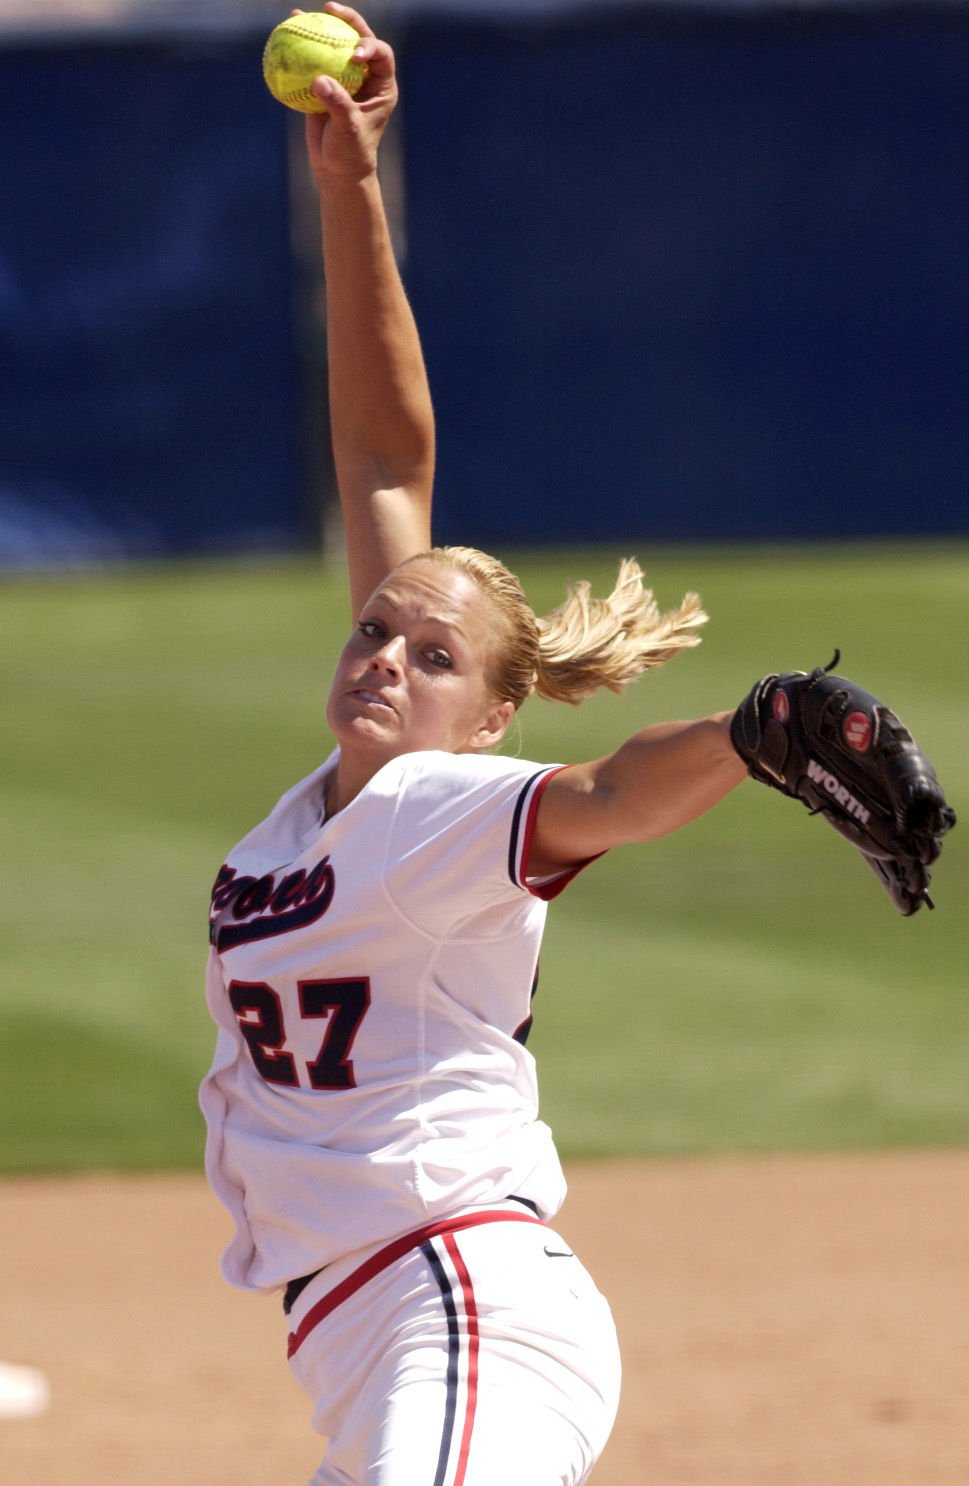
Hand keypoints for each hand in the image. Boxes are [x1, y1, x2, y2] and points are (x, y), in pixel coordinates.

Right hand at [297, 4, 397, 182]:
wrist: (336, 170)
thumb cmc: (350, 153)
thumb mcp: (348, 131)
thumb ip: (338, 104)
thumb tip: (320, 80)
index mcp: (381, 85)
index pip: (381, 54)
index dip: (370, 46)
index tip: (353, 54)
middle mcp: (365, 77)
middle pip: (358, 39)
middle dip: (347, 20)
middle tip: (330, 8)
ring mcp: (343, 80)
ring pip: (333, 47)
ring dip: (318, 28)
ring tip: (300, 13)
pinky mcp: (323, 86)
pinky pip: (311, 63)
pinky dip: (298, 50)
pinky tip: (283, 36)